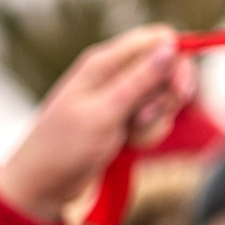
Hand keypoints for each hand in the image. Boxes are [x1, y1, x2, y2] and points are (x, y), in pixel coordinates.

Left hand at [0, 24, 194, 223]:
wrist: (44, 184)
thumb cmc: (64, 147)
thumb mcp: (104, 113)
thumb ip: (139, 81)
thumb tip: (170, 46)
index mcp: (105, 62)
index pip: (158, 39)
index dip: (177, 60)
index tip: (179, 91)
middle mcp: (115, 73)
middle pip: (167, 68)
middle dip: (165, 97)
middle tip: (142, 119)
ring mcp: (121, 97)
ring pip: (162, 97)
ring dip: (155, 121)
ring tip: (127, 136)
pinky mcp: (125, 119)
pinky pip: (154, 119)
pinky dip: (147, 134)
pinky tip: (127, 145)